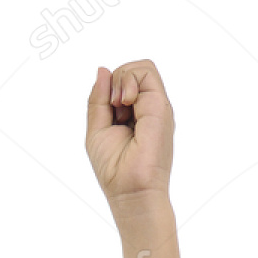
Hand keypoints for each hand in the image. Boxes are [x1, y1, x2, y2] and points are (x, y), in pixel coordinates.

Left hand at [86, 60, 175, 208]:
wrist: (130, 190)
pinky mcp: (161, 106)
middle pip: (132, 71)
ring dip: (122, 79)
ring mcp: (156, 107)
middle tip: (112, 107)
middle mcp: (148, 109)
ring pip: (141, 67)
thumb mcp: (97, 128)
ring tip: (118, 105)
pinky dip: (129, 81)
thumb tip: (102, 70)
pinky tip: (124, 102)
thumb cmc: (114, 169)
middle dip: (115, 81)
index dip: (109, 88)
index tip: (107, 111)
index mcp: (134, 115)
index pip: (123, 83)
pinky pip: (146, 72)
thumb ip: (98, 100)